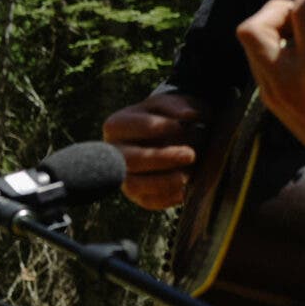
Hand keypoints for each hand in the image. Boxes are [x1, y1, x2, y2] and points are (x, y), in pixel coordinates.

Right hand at [103, 92, 206, 210]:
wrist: (168, 137)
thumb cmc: (167, 117)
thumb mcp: (171, 104)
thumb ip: (178, 106)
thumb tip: (190, 116)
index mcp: (117, 125)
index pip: (132, 127)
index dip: (159, 127)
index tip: (182, 125)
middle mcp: (114, 152)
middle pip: (130, 160)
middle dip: (161, 158)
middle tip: (190, 154)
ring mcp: (123, 176)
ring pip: (134, 185)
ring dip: (163, 182)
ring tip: (187, 176)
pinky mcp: (137, 195)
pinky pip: (148, 201)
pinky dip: (168, 198)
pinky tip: (186, 190)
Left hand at [236, 0, 304, 188]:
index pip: (302, 13)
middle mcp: (288, 82)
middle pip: (253, 27)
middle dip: (277, 8)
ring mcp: (273, 93)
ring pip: (251, 43)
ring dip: (274, 26)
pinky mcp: (269, 100)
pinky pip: (258, 60)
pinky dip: (274, 46)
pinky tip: (302, 49)